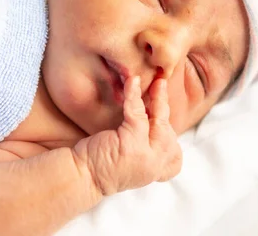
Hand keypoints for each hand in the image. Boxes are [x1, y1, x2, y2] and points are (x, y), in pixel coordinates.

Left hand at [72, 77, 182, 195]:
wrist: (82, 175)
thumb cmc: (102, 164)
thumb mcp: (132, 159)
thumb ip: (145, 147)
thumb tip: (151, 120)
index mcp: (157, 171)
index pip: (175, 154)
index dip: (171, 133)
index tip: (164, 116)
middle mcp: (155, 166)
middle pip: (169, 132)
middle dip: (165, 107)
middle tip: (162, 85)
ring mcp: (147, 156)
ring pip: (159, 121)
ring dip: (159, 98)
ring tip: (157, 82)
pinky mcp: (132, 143)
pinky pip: (138, 113)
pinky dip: (135, 95)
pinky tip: (133, 82)